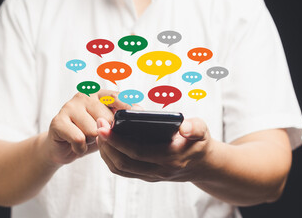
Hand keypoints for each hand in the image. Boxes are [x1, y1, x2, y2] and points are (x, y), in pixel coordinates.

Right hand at [45, 90, 130, 164]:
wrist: (61, 149)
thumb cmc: (89, 135)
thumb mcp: (108, 126)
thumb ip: (120, 118)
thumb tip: (139, 111)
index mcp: (99, 94)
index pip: (117, 97)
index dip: (128, 108)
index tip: (138, 116)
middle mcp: (84, 96)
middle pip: (107, 119)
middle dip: (105, 134)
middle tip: (96, 135)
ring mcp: (69, 106)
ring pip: (93, 130)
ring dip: (91, 142)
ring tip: (85, 139)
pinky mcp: (58, 121)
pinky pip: (79, 139)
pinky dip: (80, 148)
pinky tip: (76, 146)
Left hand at [96, 117, 213, 181]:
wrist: (203, 165)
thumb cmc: (198, 143)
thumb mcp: (202, 131)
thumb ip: (195, 127)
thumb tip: (184, 127)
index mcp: (170, 157)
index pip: (138, 151)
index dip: (118, 140)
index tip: (104, 126)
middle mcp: (159, 170)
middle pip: (123, 163)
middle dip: (107, 145)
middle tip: (98, 125)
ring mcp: (151, 176)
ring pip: (120, 169)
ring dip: (106, 152)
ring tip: (100, 133)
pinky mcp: (146, 176)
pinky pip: (123, 171)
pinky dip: (110, 158)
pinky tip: (107, 144)